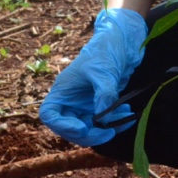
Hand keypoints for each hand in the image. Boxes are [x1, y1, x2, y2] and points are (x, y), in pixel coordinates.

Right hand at [39, 8, 147, 145]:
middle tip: (109, 132)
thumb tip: (104, 119)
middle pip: (70, 129)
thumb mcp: (103, 70)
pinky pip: (104, 124)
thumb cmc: (106, 50)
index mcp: (62, 90)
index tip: (82, 128)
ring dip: (107, 129)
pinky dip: (116, 122)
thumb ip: (104, 94)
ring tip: (125, 116)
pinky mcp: (99, 107)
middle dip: (90, 134)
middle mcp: (70, 101)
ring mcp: (84, 106)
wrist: (122, 43)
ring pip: (90, 130)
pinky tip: (127, 112)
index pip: (50, 114)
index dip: (62, 126)